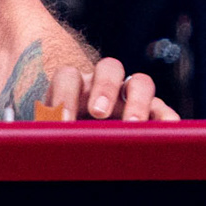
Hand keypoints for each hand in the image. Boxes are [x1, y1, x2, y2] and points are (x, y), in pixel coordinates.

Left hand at [46, 57, 178, 120]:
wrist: (80, 129)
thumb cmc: (59, 126)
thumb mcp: (47, 124)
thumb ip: (45, 125)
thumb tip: (36, 136)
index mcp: (73, 84)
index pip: (68, 77)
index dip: (64, 95)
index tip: (61, 121)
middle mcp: (103, 85)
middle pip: (108, 68)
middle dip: (104, 88)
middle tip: (98, 112)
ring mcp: (129, 96)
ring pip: (140, 83)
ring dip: (137, 101)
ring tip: (133, 123)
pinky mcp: (151, 112)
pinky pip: (163, 109)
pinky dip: (167, 117)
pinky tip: (169, 130)